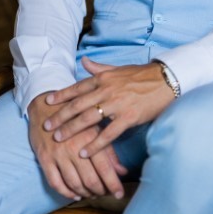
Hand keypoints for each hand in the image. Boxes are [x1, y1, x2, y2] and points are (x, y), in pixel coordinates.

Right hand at [28, 93, 126, 200]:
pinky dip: (65, 192)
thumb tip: (123, 171)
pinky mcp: (44, 159)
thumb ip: (109, 150)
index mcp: (89, 138)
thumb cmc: (75, 117)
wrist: (45, 105)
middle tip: (106, 195)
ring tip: (93, 194)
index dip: (113, 184)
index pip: (105, 168)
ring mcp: (58, 155)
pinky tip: (74, 195)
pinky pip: (55, 182)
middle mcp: (74, 148)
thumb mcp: (94, 128)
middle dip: (100, 191)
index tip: (120, 194)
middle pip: (90, 179)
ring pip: (74, 183)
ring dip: (85, 193)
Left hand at [44, 57, 174, 158]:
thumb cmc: (142, 75)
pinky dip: (94, 144)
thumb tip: (84, 61)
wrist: (166, 80)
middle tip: (47, 126)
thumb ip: (100, 68)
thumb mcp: (119, 69)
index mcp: (105, 78)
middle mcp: (108, 90)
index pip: (78, 87)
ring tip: (59, 139)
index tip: (47, 102)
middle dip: (61, 116)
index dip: (62, 95)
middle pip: (78, 105)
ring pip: (89, 118)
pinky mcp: (128, 117)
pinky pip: (108, 133)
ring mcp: (117, 104)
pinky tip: (84, 152)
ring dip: (72, 129)